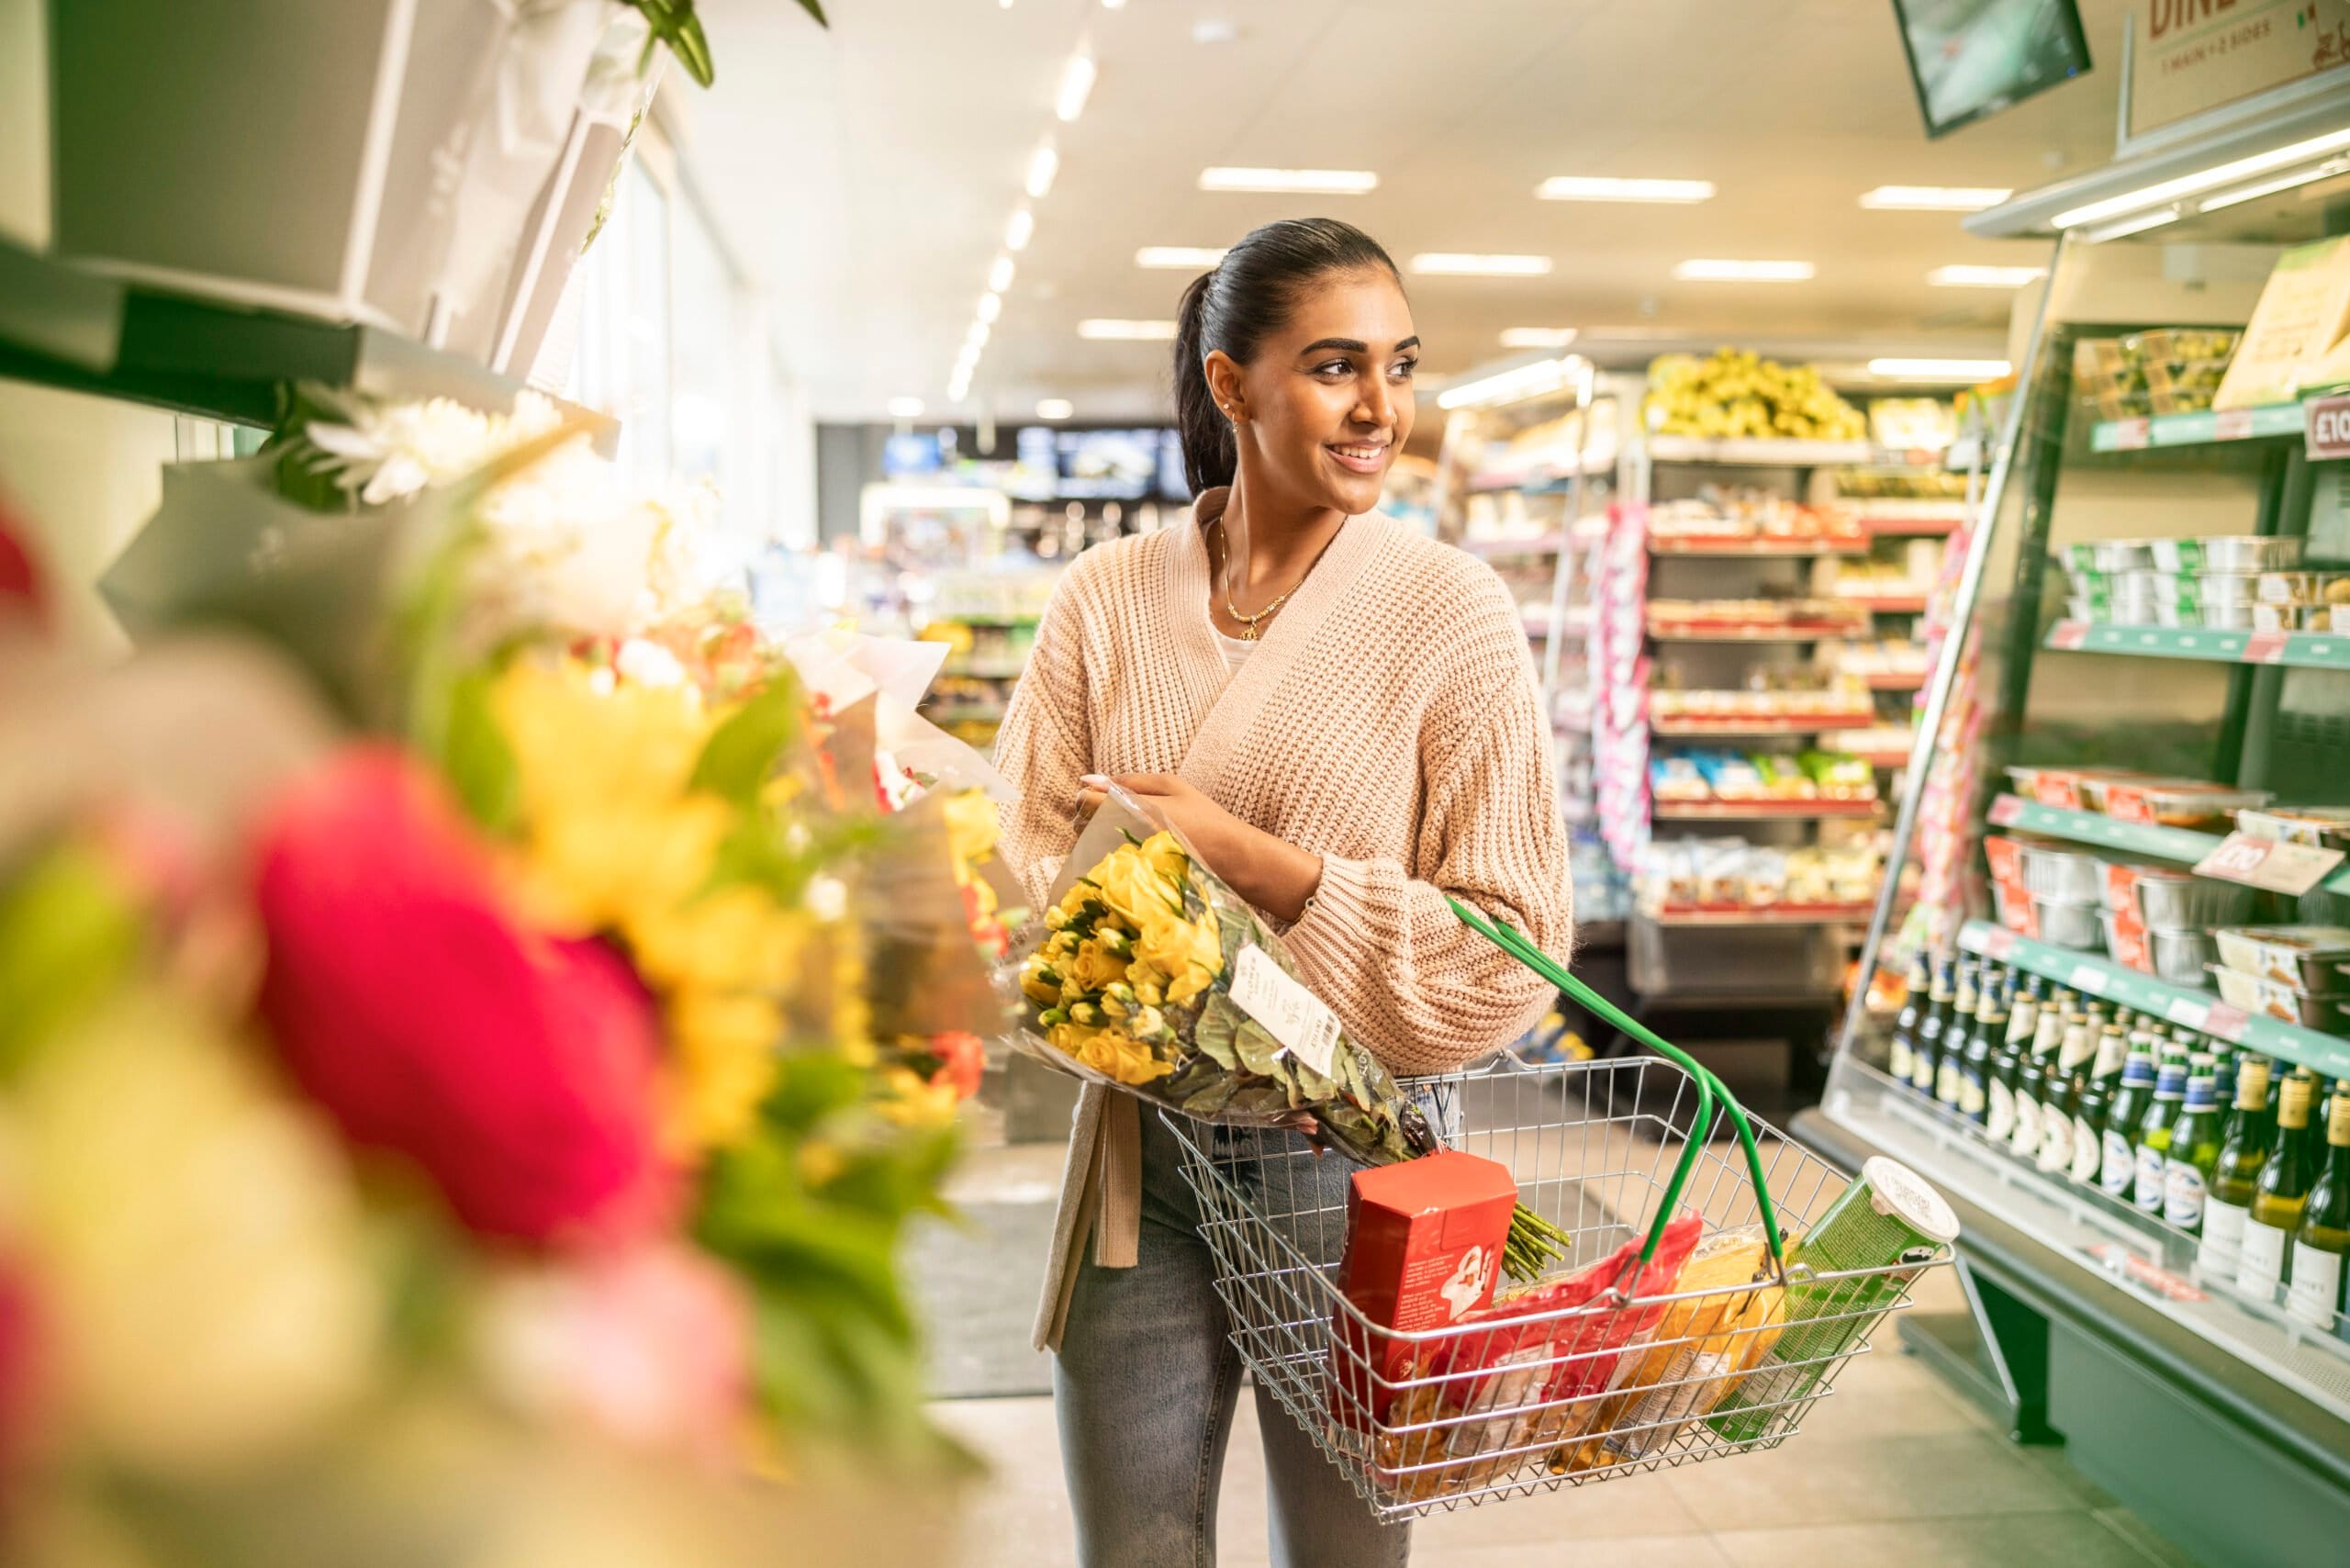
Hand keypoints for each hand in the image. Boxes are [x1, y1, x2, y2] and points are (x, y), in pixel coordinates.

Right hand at [1078, 773, 1322, 922]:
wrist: (1245, 865)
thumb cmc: (1203, 832)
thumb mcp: (1155, 811)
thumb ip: (1117, 801)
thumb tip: (1082, 791)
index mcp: (1160, 785)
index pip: (1115, 785)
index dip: (1093, 798)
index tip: (1076, 817)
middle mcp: (1165, 803)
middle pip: (1120, 806)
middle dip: (1099, 821)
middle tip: (1083, 840)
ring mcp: (1171, 827)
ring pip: (1129, 829)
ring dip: (1112, 840)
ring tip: (1095, 855)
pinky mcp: (1177, 850)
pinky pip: (1143, 848)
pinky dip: (1128, 854)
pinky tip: (1119, 867)